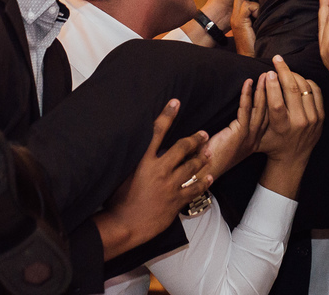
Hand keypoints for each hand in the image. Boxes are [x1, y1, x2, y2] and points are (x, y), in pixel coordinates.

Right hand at [93, 99, 211, 258]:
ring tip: (208, 152)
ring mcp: (170, 186)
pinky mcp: (176, 202)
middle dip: (195, 139)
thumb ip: (133, 162)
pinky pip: (194, 189)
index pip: (157, 132)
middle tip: (203, 133)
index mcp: (144, 162)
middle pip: (182, 148)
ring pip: (192, 167)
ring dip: (201, 158)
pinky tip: (210, 177)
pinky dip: (204, 182)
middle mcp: (159, 171)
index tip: (175, 102)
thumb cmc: (118, 201)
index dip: (167, 116)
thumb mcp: (122, 175)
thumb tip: (138, 149)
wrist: (124, 225)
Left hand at [203, 78, 267, 180]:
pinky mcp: (239, 134)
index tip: (274, 85)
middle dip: (271, 91)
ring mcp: (249, 137)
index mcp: (254, 141)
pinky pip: (244, 110)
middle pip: (268, 111)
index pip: (268, 117)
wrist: (204, 172)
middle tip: (273, 75)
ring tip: (265, 76)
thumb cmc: (211, 157)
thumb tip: (236, 113)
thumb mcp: (228, 141)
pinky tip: (247, 83)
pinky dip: (246, 95)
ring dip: (262, 90)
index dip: (272, 101)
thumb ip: (234, 129)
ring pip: (259, 109)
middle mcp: (255, 139)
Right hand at [231, 0, 260, 56]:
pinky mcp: (239, 21)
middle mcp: (236, 14)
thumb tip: (270, 4)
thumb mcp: (261, 24)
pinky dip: (256, 9)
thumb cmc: (258, 43)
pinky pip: (248, 6)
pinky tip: (259, 17)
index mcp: (241, 15)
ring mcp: (236, 17)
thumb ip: (262, 15)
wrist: (252, 56)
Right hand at [258, 57, 323, 165]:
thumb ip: (255, 111)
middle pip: (292, 90)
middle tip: (277, 59)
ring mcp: (312, 120)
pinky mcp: (321, 117)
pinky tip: (299, 79)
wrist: (293, 158)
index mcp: (281, 127)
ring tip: (286, 69)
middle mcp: (298, 123)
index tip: (268, 71)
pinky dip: (308, 82)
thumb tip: (253, 82)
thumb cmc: (271, 143)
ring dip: (294, 74)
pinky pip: (316, 92)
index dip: (272, 85)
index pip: (276, 102)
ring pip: (305, 88)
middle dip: (283, 71)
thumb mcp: (258, 132)